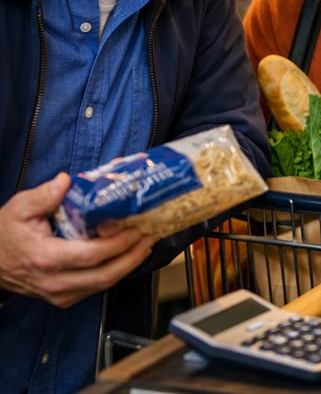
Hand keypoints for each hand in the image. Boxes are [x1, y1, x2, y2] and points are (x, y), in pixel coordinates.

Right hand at [0, 173, 153, 307]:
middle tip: (148, 239)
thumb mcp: (19, 208)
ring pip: (102, 286)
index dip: (118, 244)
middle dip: (132, 258)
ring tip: (142, 247)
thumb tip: (66, 182)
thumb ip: (44, 195)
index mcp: (46, 257)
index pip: (92, 255)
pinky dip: (113, 274)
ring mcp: (59, 293)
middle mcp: (55, 280)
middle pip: (104, 276)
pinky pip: (94, 289)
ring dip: (127, 266)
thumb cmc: (4, 234)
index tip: (134, 230)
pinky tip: (124, 258)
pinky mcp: (62, 298)